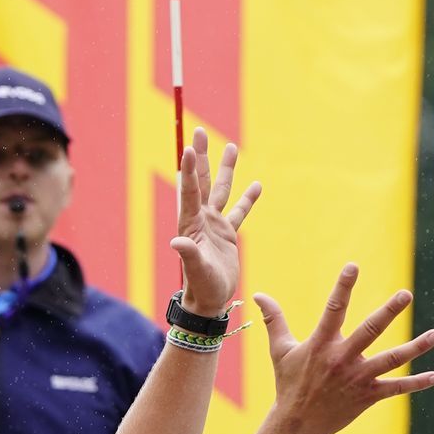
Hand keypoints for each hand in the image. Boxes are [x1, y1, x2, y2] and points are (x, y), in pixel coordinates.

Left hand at [169, 128, 259, 318]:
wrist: (209, 302)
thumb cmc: (201, 288)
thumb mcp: (196, 271)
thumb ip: (189, 255)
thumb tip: (177, 242)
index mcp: (191, 225)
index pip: (191, 191)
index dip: (191, 170)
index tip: (191, 147)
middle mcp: (201, 219)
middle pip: (202, 181)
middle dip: (202, 156)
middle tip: (200, 131)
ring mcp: (214, 225)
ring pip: (221, 190)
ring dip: (226, 168)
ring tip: (231, 146)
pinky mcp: (227, 234)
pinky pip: (239, 211)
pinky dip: (247, 198)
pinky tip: (256, 184)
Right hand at [255, 267, 433, 433]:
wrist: (298, 425)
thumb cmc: (289, 384)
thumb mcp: (280, 351)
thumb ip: (274, 320)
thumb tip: (258, 294)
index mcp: (321, 344)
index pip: (333, 309)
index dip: (343, 287)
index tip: (353, 266)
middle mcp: (342, 359)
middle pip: (370, 331)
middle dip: (389, 312)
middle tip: (406, 294)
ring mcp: (358, 378)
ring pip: (392, 360)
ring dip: (415, 347)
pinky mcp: (368, 396)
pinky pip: (396, 388)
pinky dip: (416, 383)